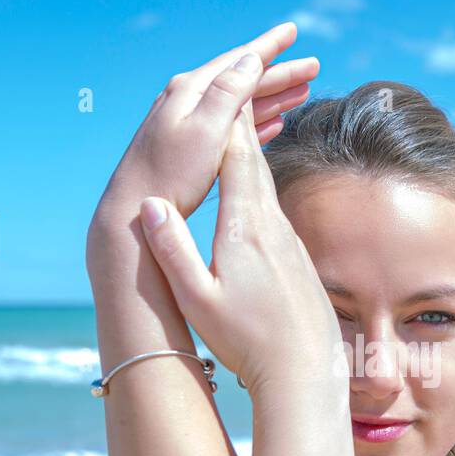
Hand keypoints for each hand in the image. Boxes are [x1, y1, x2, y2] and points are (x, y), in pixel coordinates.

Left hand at [86, 22, 317, 273]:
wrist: (133, 211)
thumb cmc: (169, 174)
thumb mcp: (205, 130)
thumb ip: (229, 93)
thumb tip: (250, 60)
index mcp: (191, 91)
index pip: (238, 60)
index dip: (269, 47)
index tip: (293, 31)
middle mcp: (188, 101)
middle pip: (243, 80)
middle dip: (279, 74)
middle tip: (313, 67)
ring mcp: (188, 124)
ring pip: (240, 104)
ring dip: (272, 97)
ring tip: (302, 93)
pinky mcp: (190, 148)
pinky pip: (231, 127)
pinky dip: (255, 123)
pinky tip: (274, 125)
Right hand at [135, 106, 340, 396]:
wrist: (305, 373)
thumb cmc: (248, 341)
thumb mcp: (198, 299)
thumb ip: (172, 249)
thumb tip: (149, 203)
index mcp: (245, 229)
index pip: (234, 159)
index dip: (224, 119)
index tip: (218, 82)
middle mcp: (273, 227)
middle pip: (256, 162)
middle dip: (240, 123)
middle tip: (232, 83)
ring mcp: (291, 243)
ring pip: (268, 187)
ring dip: (252, 154)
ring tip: (240, 127)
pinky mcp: (299, 261)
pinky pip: (276, 211)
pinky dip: (261, 189)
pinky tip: (255, 192)